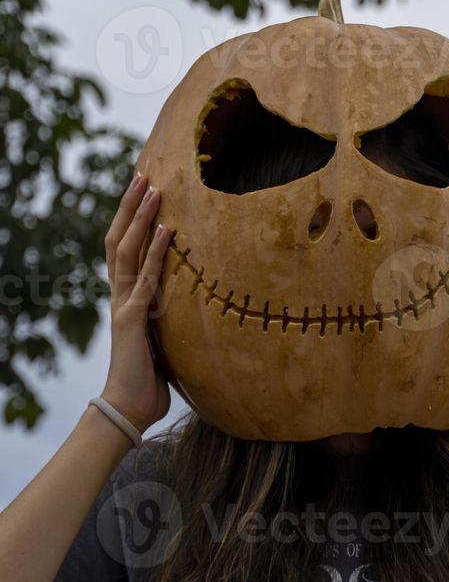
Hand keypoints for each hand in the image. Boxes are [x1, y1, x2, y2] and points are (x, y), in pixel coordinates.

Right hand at [100, 171, 170, 433]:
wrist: (129, 408)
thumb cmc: (150, 380)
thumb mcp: (164, 342)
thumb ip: (172, 322)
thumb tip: (198, 314)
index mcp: (126, 299)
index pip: (123, 249)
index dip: (130, 220)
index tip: (142, 193)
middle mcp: (120, 296)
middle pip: (117, 239)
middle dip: (130, 206)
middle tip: (142, 173)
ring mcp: (124, 304)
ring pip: (126, 249)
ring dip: (140, 216)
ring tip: (152, 187)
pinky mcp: (132, 319)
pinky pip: (146, 278)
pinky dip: (156, 251)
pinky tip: (170, 229)